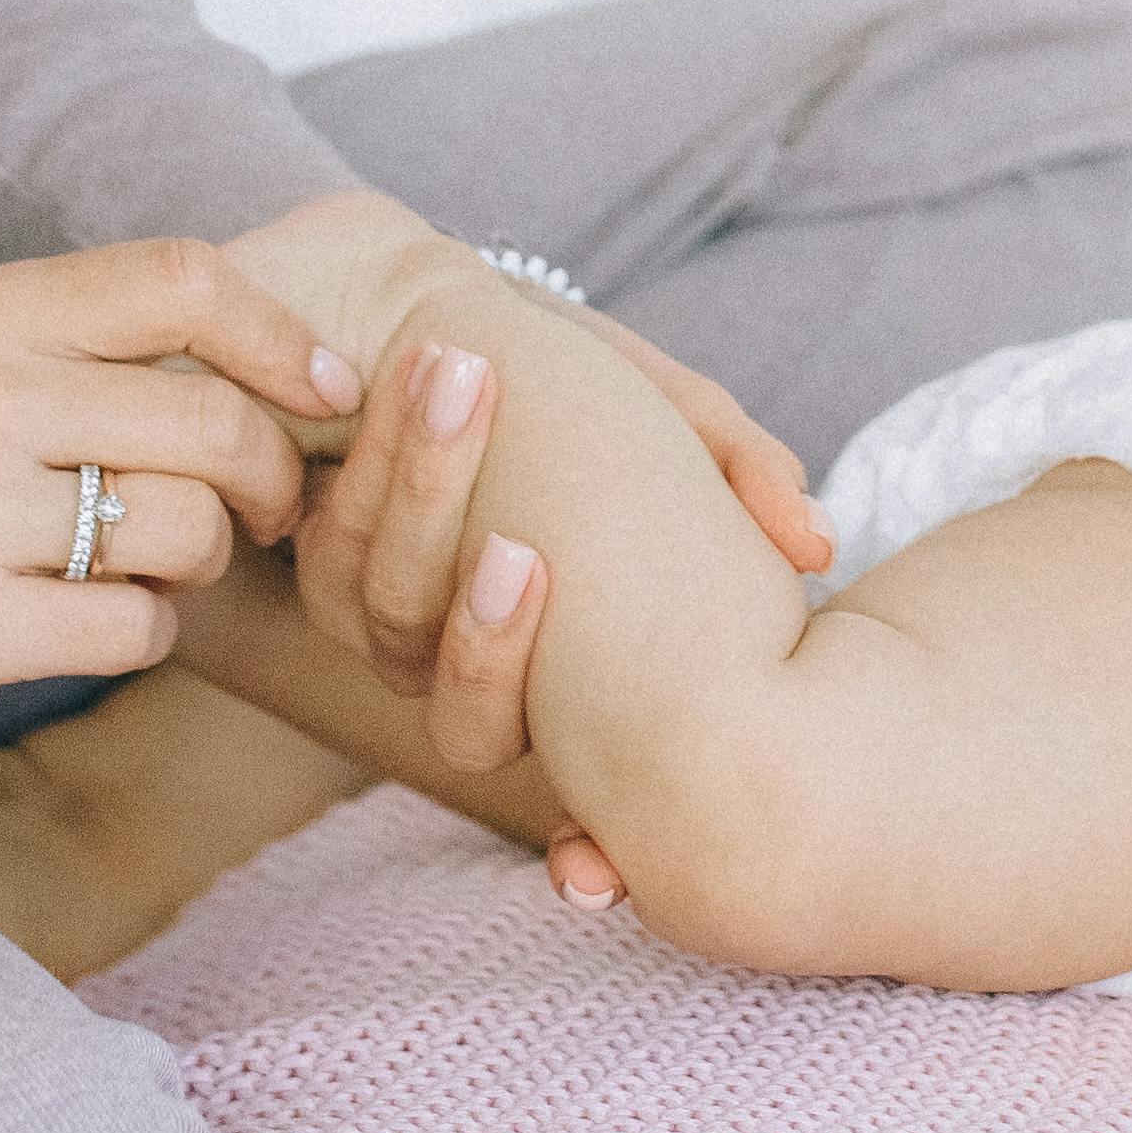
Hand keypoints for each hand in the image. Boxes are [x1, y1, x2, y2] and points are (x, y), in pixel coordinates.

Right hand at [0, 240, 359, 750]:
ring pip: (187, 531)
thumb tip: (295, 359)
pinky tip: (74, 625)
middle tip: (256, 514)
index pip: (185, 280)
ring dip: (195, 566)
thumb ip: (93, 349)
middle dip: (268, 480)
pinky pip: (136, 628)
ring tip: (134, 569)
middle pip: (215, 423)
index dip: (287, 337)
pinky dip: (137, 636)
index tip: (330, 391)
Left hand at [237, 194, 835, 801]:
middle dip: (496, 622)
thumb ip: (739, 466)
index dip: (588, 816)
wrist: (431, 316)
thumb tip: (812, 544)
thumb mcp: (668, 411)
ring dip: (425, 494)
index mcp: (568, 680)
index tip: (609, 697)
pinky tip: (390, 374)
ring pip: (388, 614)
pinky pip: (327, 549)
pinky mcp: (319, 556)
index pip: (583, 783)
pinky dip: (361, 467)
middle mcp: (472, 674)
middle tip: (529, 529)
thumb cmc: (576, 386)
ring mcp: (387, 623)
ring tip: (460, 373)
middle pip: (468, 703)